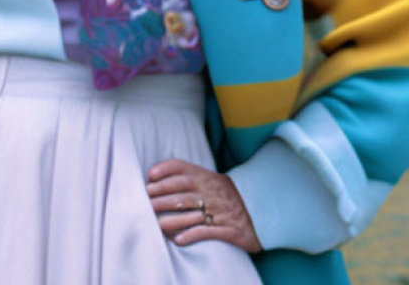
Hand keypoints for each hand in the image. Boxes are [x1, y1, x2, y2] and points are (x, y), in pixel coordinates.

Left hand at [146, 158, 262, 253]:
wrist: (261, 210)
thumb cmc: (227, 195)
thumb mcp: (212, 180)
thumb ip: (190, 176)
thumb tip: (157, 177)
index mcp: (208, 177)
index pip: (184, 169)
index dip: (166, 170)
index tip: (150, 176)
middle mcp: (213, 191)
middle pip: (184, 191)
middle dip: (163, 196)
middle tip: (147, 202)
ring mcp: (221, 210)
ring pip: (192, 213)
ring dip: (173, 219)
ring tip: (158, 224)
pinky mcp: (229, 229)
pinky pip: (208, 231)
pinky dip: (192, 235)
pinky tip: (178, 240)